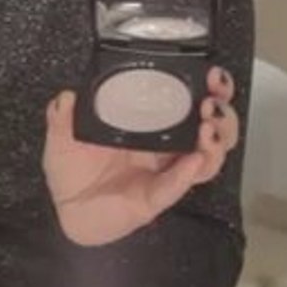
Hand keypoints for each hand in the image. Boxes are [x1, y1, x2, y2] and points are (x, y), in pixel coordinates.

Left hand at [42, 67, 240, 245]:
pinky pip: (175, 187)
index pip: (190, 104)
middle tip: (212, 103)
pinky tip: (191, 161)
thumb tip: (66, 97)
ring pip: (207, 159)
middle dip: (224, 116)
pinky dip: (185, 174)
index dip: (209, 89)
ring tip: (207, 130)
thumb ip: (62, 115)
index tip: (211, 76)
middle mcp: (165, 149)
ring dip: (215, 144)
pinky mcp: (154, 198)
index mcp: (150, 126)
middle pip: (214, 131)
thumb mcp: (63, 136)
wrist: (68, 209)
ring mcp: (163, 174)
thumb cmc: (74, 170)